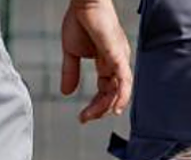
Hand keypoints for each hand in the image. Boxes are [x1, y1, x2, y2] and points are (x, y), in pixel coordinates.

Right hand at [61, 0, 131, 122]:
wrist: (83, 3)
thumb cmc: (80, 20)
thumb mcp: (71, 52)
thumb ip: (70, 73)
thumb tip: (66, 92)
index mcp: (107, 63)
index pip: (105, 91)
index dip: (95, 105)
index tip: (83, 116)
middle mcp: (117, 63)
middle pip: (113, 94)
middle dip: (99, 109)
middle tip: (86, 118)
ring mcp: (120, 60)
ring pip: (120, 91)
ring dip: (108, 106)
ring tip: (95, 116)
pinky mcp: (119, 55)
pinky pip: (125, 81)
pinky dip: (122, 96)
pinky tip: (115, 108)